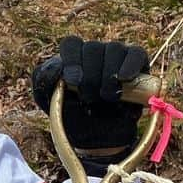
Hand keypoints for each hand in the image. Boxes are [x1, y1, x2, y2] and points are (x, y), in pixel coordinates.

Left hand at [31, 38, 149, 151]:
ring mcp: (117, 56)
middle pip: (93, 48)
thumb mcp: (48, 100)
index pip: (71, 44)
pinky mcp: (138, 65)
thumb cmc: (72, 115)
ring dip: (109, 75)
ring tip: (107, 97)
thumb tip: (57, 65)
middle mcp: (95, 52)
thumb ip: (44, 79)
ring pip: (114, 49)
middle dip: (90, 76)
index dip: (72, 60)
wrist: (97, 138)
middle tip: (89, 98)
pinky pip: (136, 54)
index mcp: (73, 57)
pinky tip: (124, 79)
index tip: (73, 81)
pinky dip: (130, 65)